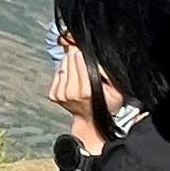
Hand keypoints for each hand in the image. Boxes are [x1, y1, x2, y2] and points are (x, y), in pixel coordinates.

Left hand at [47, 42, 109, 158]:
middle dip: (74, 55)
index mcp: (85, 92)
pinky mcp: (53, 95)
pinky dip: (63, 70)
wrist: (90, 119)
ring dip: (68, 61)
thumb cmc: (105, 104)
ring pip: (61, 66)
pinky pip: (56, 74)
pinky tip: (71, 74)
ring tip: (76, 63)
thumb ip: (107, 74)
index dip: (81, 54)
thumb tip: (94, 60)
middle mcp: (70, 93)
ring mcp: (60, 95)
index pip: (79, 62)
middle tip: (79, 53)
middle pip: (69, 62)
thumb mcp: (116, 90)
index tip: (83, 51)